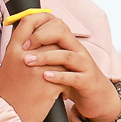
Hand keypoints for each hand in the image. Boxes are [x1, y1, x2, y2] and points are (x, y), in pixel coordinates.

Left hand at [0, 9, 120, 121]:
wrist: (98, 97)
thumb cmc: (74, 78)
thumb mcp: (61, 62)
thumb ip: (48, 50)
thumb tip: (23, 41)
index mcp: (70, 44)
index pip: (56, 24)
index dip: (38, 27)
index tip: (22, 40)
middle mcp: (78, 51)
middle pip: (61, 32)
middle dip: (41, 37)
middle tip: (24, 48)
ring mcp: (84, 66)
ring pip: (66, 55)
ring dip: (46, 57)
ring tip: (28, 61)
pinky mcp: (88, 82)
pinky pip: (74, 77)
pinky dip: (59, 76)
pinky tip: (45, 77)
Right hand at [0, 9, 69, 121]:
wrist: (7, 117)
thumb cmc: (7, 94)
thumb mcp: (8, 66)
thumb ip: (20, 51)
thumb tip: (34, 40)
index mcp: (13, 50)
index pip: (29, 20)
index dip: (42, 17)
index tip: (49, 22)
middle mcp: (25, 56)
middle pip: (51, 38)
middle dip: (58, 47)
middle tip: (61, 56)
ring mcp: (38, 70)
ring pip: (61, 56)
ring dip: (64, 67)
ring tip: (61, 78)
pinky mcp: (49, 85)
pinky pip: (65, 76)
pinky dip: (66, 85)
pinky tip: (62, 94)